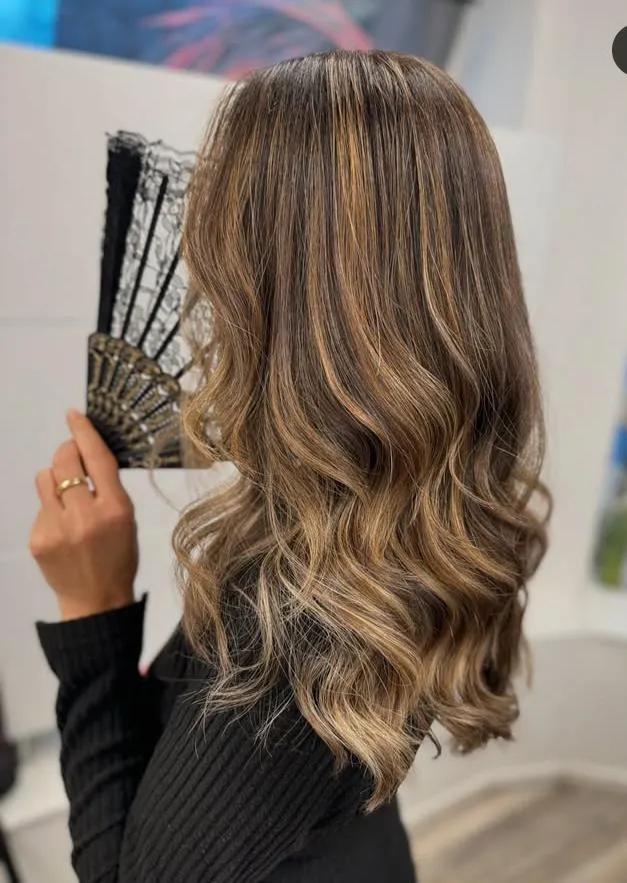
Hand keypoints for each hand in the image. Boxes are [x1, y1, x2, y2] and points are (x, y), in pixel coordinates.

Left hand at [29, 410, 137, 620]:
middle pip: (64, 462)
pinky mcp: (38, 539)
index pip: (97, 459)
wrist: (96, 601)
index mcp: (115, 509)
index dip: (83, 433)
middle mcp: (85, 516)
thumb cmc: (118, 558)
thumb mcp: (127, 520)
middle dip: (66, 451)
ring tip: (68, 498)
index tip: (74, 415)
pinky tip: (62, 528)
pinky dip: (51, 508)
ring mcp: (57, 528)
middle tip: (72, 456)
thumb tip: (86, 458)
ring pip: (45, 479)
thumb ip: (108, 489)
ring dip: (55, 479)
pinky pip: (40, 506)